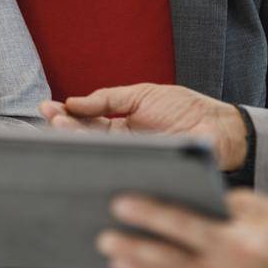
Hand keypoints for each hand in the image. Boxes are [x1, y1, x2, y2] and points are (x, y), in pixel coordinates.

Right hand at [40, 83, 249, 170]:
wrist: (220, 127)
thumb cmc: (185, 109)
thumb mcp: (141, 95)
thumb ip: (108, 98)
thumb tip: (73, 102)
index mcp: (118, 125)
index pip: (84, 122)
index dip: (65, 115)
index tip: (47, 107)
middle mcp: (121, 145)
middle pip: (84, 139)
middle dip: (64, 128)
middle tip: (52, 119)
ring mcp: (131, 159)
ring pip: (96, 154)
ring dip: (76, 142)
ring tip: (61, 129)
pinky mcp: (143, 173)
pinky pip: (117, 169)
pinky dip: (99, 162)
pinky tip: (86, 154)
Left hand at [98, 189, 267, 267]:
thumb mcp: (256, 205)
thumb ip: (216, 205)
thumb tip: (172, 199)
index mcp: (240, 245)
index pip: (184, 227)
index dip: (149, 216)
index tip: (119, 204)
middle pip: (171, 262)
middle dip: (134, 248)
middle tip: (103, 236)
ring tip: (113, 256)